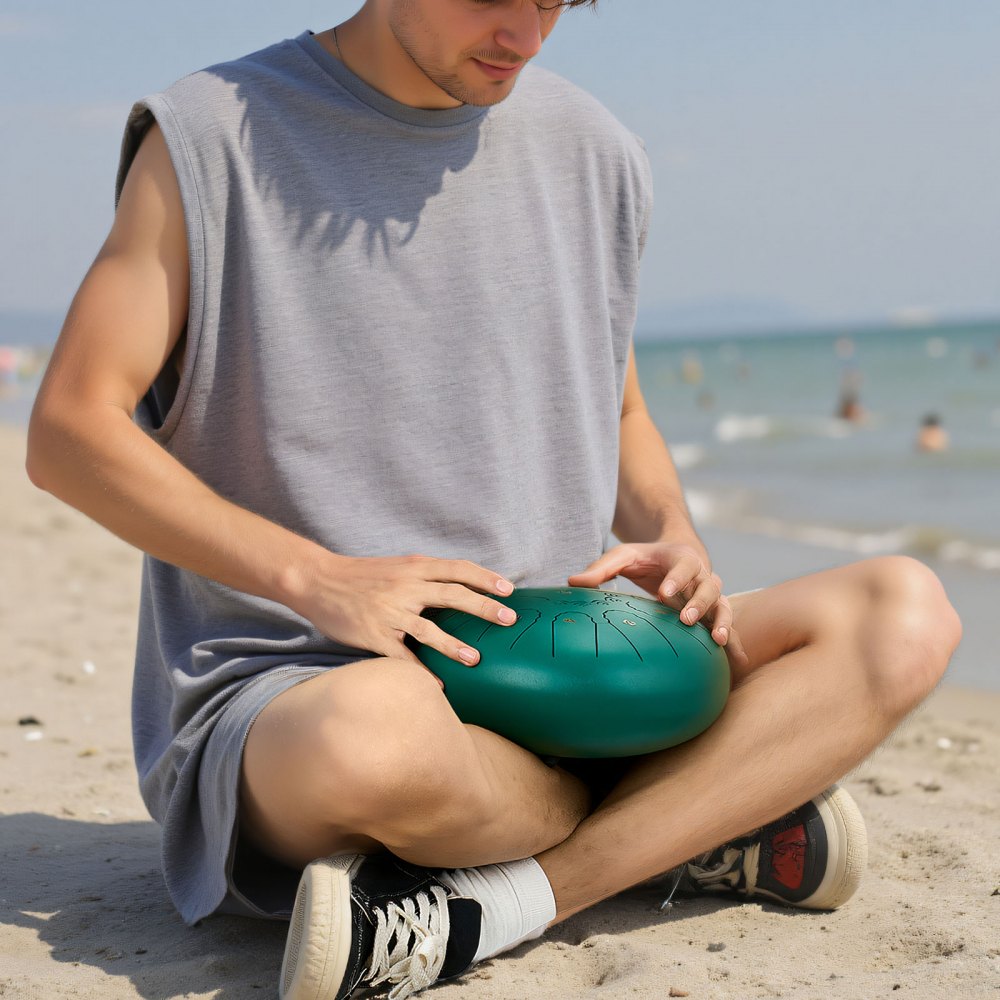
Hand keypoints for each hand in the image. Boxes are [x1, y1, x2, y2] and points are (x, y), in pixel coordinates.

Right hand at [287, 553, 517, 676]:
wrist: (318, 580)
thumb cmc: (362, 575)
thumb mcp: (397, 566)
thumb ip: (426, 575)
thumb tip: (462, 585)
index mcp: (414, 567)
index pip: (458, 568)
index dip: (485, 577)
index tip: (510, 588)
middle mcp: (405, 587)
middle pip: (452, 594)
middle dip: (483, 606)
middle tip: (508, 619)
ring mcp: (389, 611)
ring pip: (428, 628)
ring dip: (454, 645)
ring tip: (476, 659)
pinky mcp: (373, 634)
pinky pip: (401, 657)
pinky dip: (421, 672)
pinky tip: (439, 685)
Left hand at [568, 542, 747, 667]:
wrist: (676, 556)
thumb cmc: (646, 558)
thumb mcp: (623, 556)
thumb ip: (600, 568)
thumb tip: (572, 582)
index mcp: (682, 558)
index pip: (683, 566)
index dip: (676, 579)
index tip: (664, 593)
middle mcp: (703, 576)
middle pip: (709, 587)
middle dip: (699, 603)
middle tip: (685, 619)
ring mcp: (712, 596)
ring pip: (724, 606)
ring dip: (723, 622)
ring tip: (719, 641)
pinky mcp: (714, 614)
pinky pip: (728, 628)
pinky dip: (736, 644)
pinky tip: (737, 664)